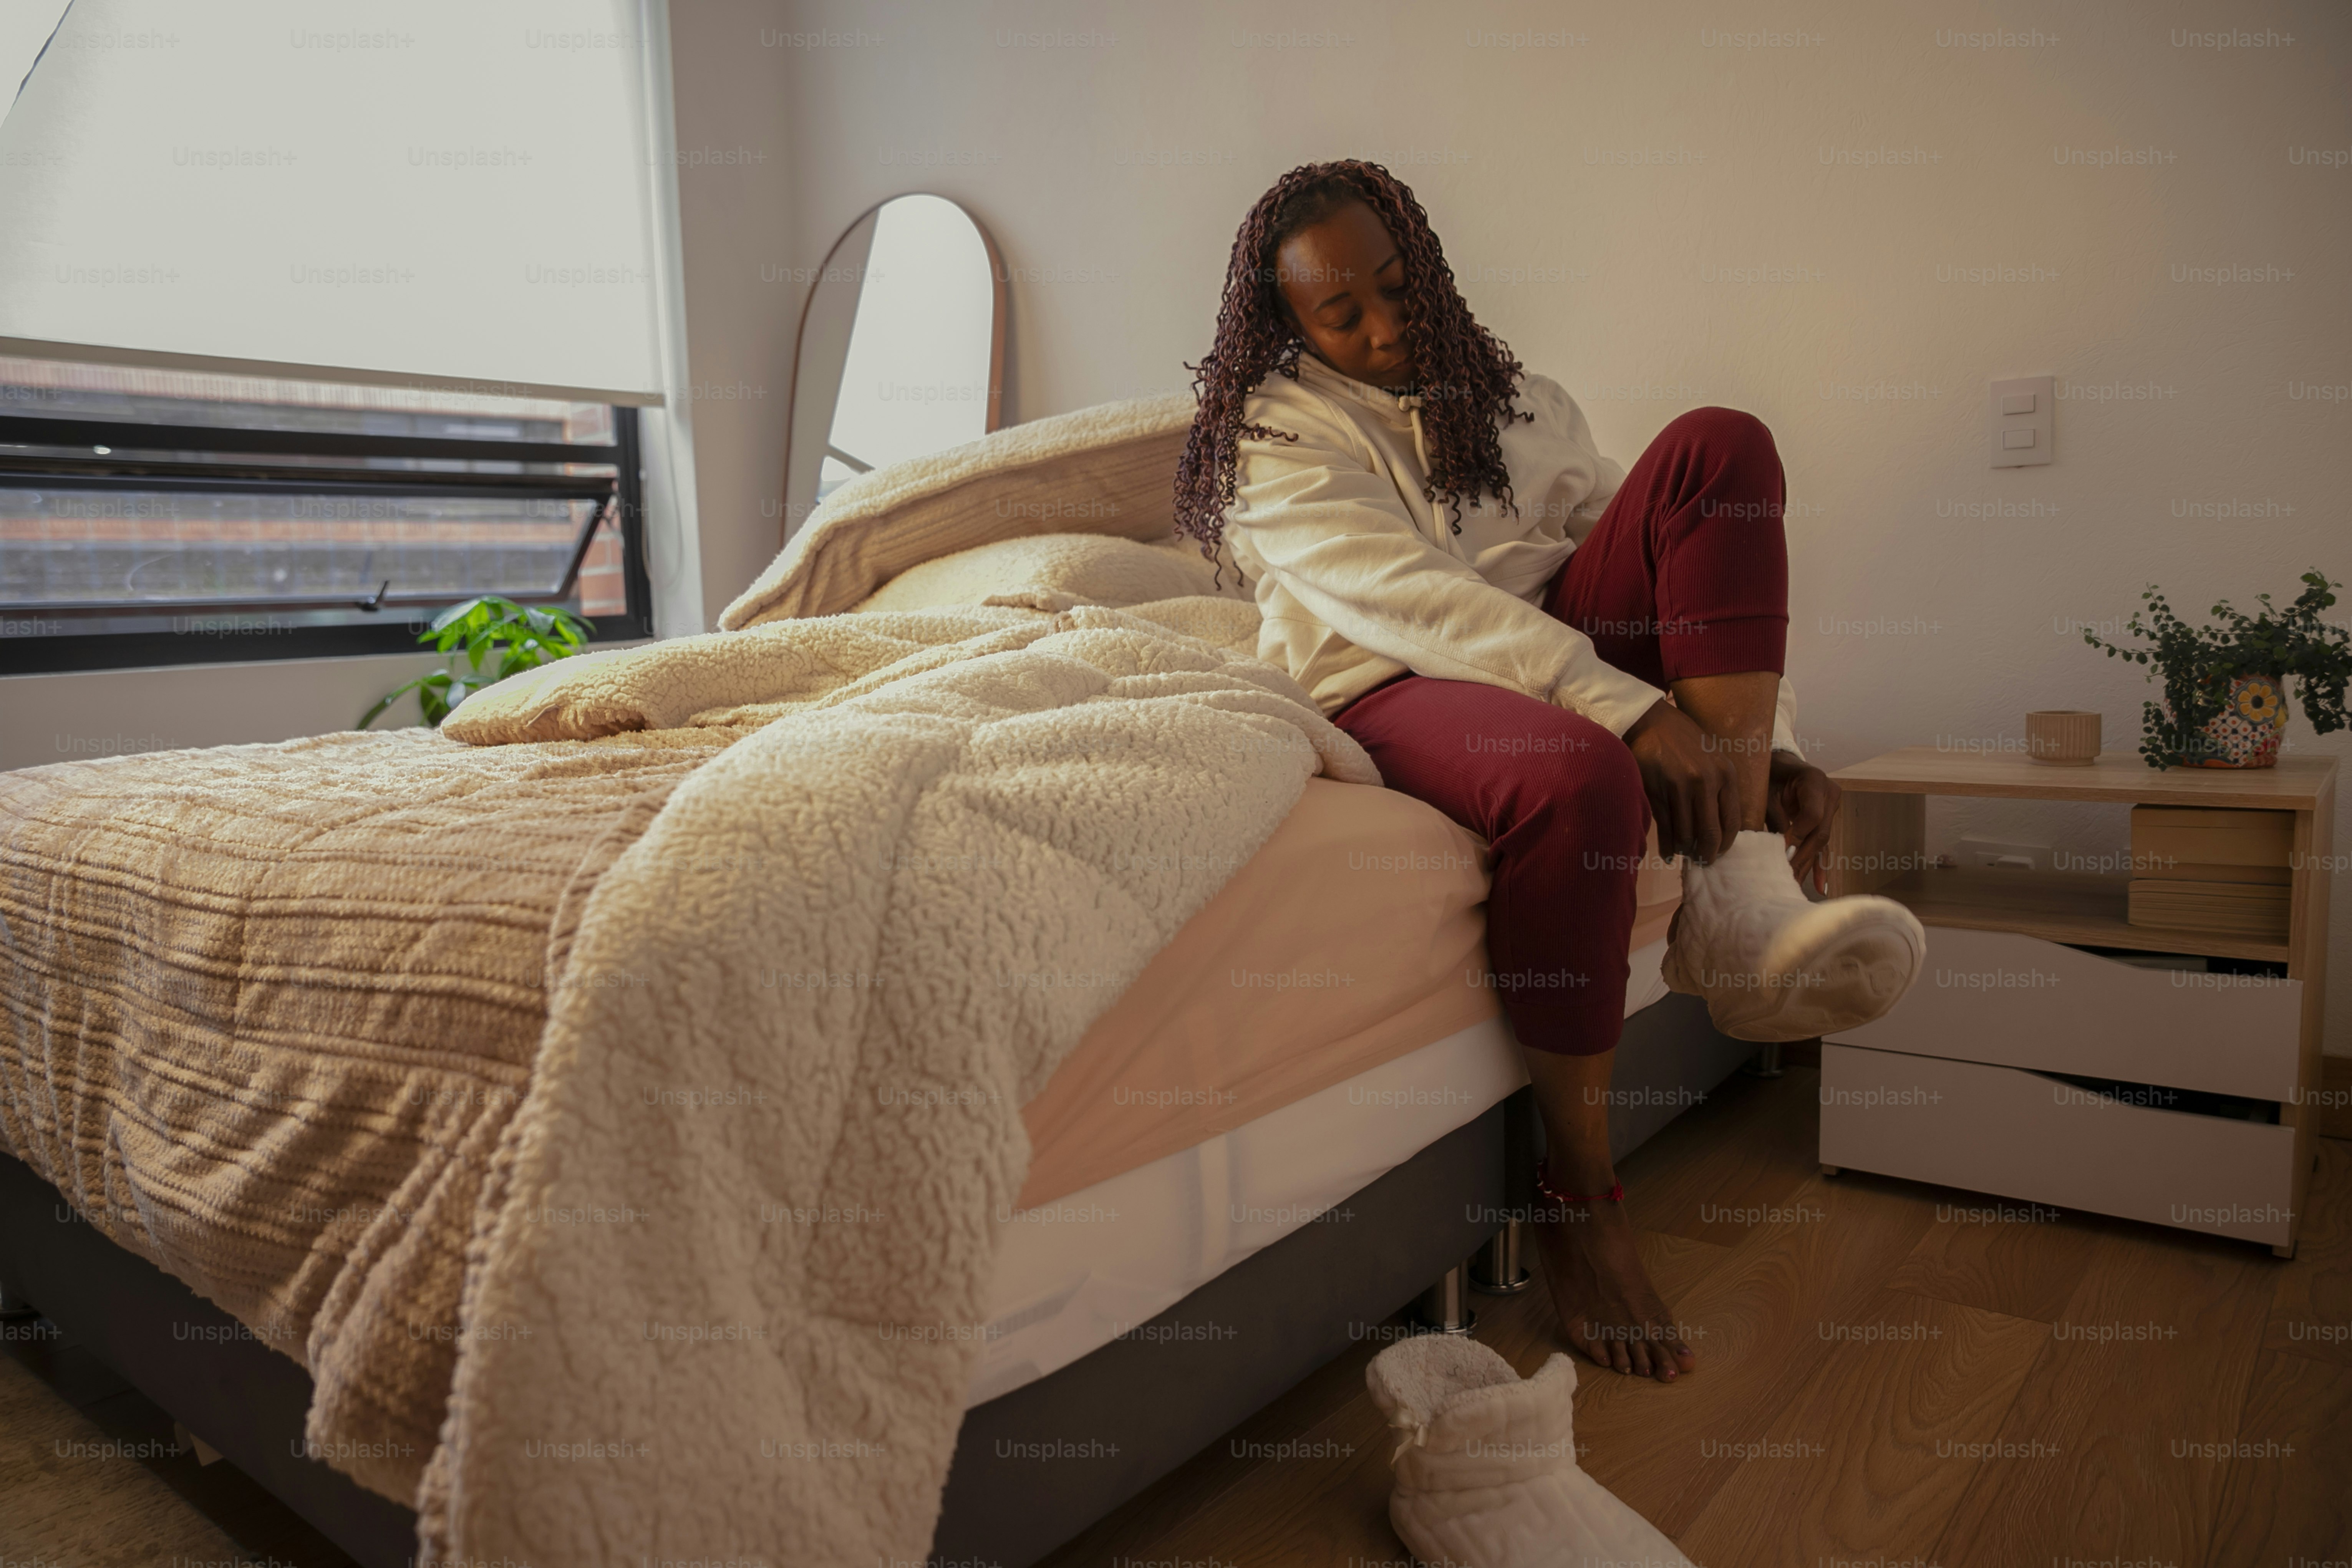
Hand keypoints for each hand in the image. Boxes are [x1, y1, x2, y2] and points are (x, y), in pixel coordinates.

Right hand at [1621, 699, 1740, 863]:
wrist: (1650, 721)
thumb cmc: (1683, 740)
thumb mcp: (1712, 758)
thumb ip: (1720, 786)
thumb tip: (1721, 824)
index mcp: (1725, 774)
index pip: (1732, 821)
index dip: (1726, 843)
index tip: (1720, 852)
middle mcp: (1706, 781)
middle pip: (1711, 831)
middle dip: (1707, 852)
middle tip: (1703, 861)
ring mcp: (1681, 787)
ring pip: (1686, 832)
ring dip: (1685, 848)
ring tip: (1684, 853)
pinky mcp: (1658, 790)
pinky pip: (1666, 826)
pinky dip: (1667, 845)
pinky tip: (1668, 853)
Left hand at [1766, 751, 1841, 893]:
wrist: (1780, 764)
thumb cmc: (1769, 774)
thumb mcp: (1767, 791)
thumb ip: (1774, 816)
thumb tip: (1774, 849)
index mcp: (1814, 781)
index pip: (1812, 815)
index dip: (1797, 834)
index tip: (1781, 850)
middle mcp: (1830, 794)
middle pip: (1819, 832)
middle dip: (1801, 856)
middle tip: (1785, 876)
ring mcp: (1832, 808)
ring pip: (1821, 842)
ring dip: (1807, 865)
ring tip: (1795, 886)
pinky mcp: (1828, 820)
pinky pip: (1824, 845)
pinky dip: (1819, 865)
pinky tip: (1820, 885)